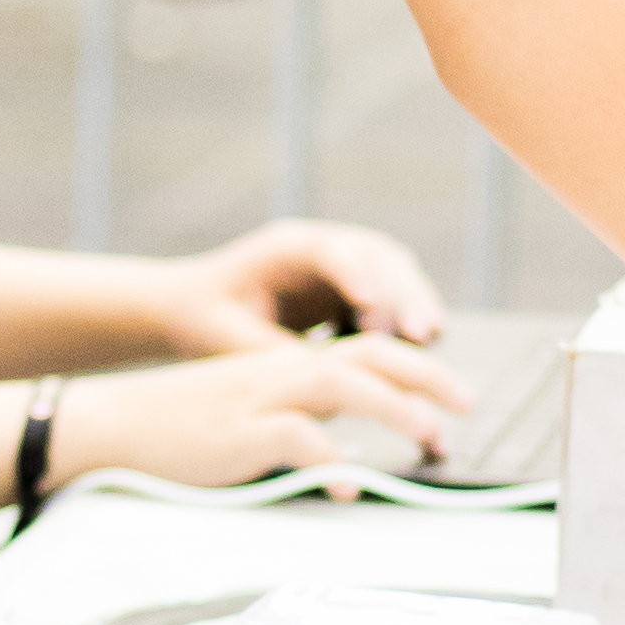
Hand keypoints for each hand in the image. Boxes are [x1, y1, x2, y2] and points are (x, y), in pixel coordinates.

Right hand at [80, 328, 469, 494]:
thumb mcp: (251, 419)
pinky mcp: (239, 433)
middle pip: (368, 356)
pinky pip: (296, 439)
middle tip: (467, 406)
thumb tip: (348, 464)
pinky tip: (351, 488)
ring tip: (429, 437)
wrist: (116, 425)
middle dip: (424, 377)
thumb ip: (300, 429)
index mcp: (287, 365)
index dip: (417, 369)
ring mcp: (260, 399)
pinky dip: (331, 460)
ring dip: (392, 408)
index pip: (367, 351)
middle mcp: (282, 372)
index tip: (456, 397)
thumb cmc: (184, 430)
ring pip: (340, 383)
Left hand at [148, 212, 447, 356]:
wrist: (194, 311)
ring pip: (396, 274)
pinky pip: (396, 299)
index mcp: (285, 247)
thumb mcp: (231, 337)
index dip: (355, 275)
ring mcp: (346, 268)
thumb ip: (277, 353)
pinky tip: (422, 348)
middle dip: (401, 293)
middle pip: (378, 257)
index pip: (330, 251)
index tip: (372, 306)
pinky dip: (411, 318)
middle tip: (419, 331)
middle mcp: (324, 249)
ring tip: (430, 336)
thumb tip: (325, 378)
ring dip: (415, 303)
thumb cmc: (206, 319)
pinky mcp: (357, 293)